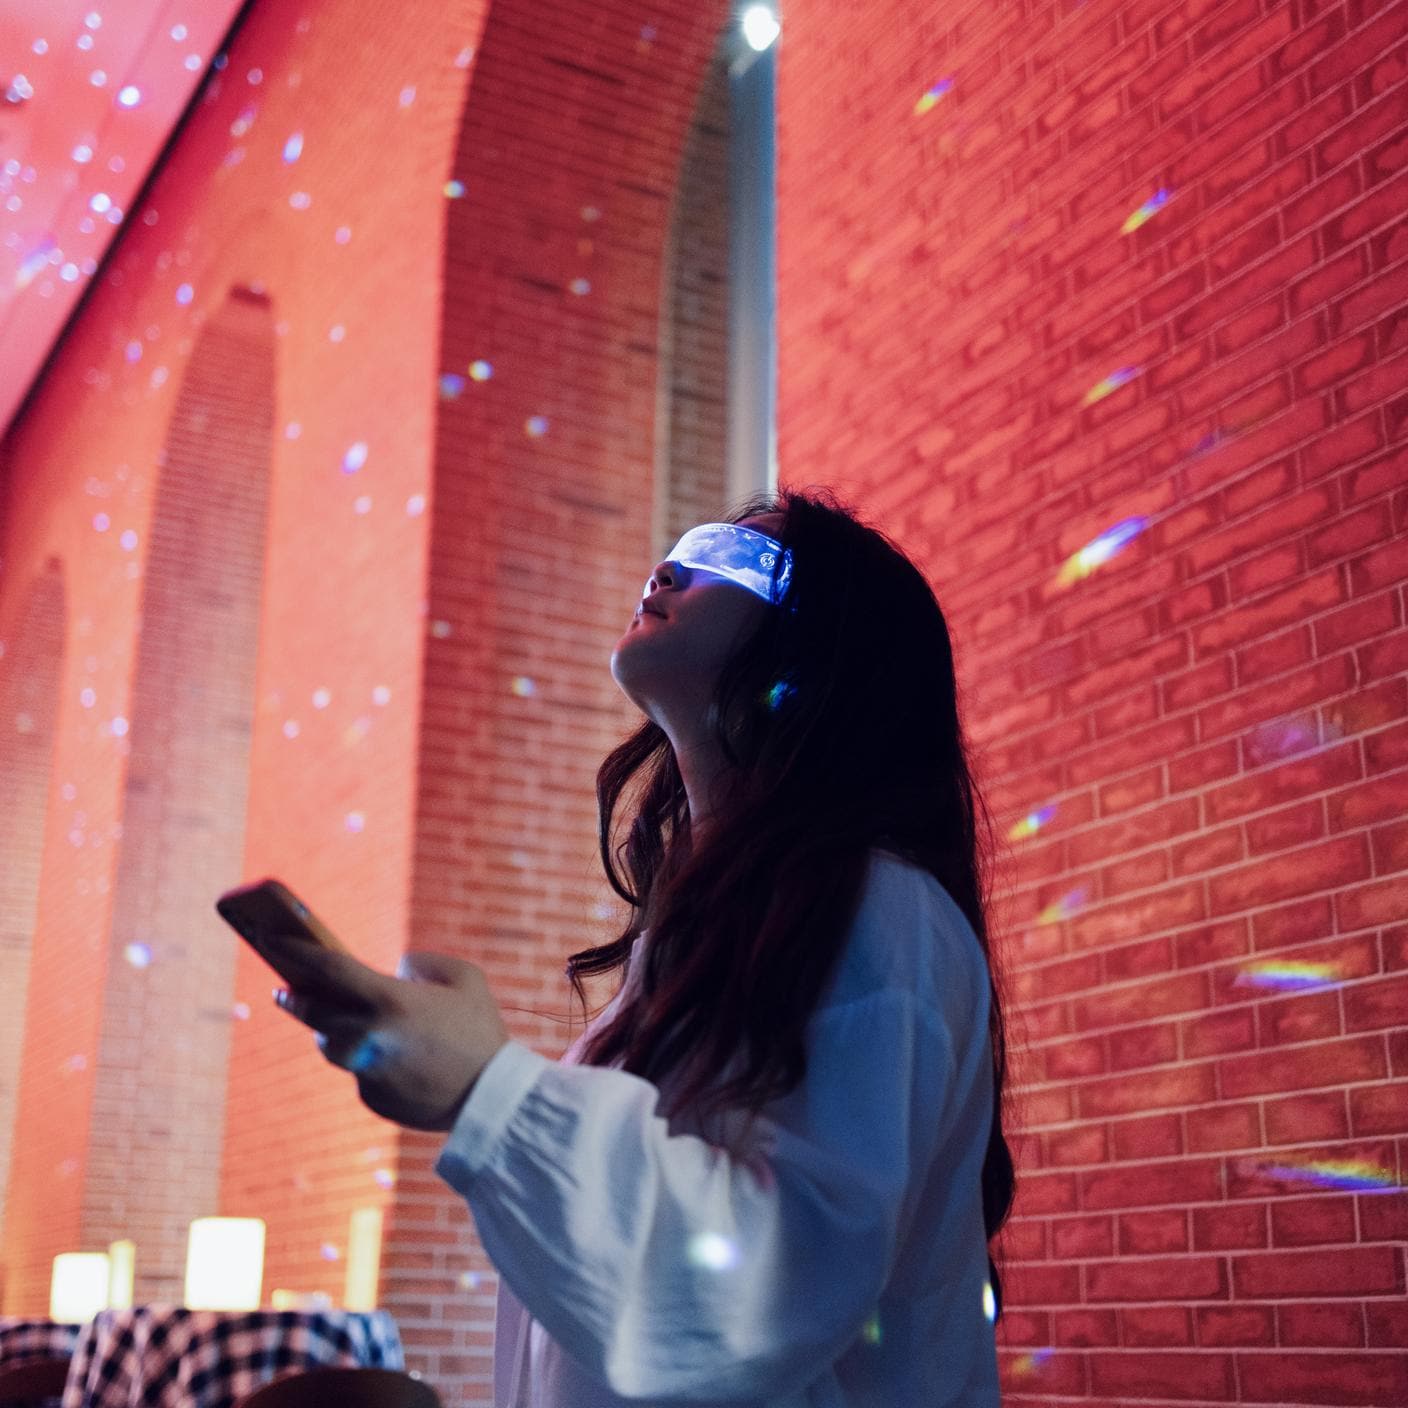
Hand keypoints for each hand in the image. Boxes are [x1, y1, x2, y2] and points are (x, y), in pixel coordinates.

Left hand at [265, 939, 510, 1130]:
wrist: (491, 1097)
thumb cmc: (482, 1031)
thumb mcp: (464, 978)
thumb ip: (422, 964)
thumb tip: (395, 971)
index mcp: (389, 1000)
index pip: (327, 968)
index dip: (294, 950)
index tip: (269, 938)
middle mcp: (369, 1036)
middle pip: (314, 1011)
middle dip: (294, 997)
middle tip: (283, 988)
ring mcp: (366, 1070)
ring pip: (331, 1044)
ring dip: (329, 1028)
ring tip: (336, 1019)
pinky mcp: (372, 1098)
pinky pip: (359, 1071)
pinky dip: (369, 1059)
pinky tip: (392, 1058)